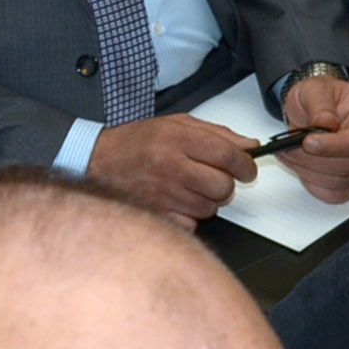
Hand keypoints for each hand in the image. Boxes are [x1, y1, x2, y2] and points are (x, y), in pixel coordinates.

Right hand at [86, 113, 258, 227]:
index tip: (248, 168)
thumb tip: (250, 146)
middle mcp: (170, 166)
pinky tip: (178, 201)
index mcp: (176, 139)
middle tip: (215, 176)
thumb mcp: (176, 124)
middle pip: (222, 186)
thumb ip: (216, 134)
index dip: (245, 164)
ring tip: (189, 186)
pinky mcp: (157, 216)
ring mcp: (163, 195)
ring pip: (210, 208)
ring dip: (208, 200)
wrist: (98, 162)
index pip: (226, 155)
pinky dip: (191, 216)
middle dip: (226, 184)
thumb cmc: (137, 142)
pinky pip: (192, 224)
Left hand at [274, 75, 348, 204]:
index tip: (308, 142)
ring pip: (338, 183)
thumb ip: (320, 104)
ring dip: (308, 170)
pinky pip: (332, 193)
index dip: (335, 145)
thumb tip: (324, 123)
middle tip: (288, 147)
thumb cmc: (322, 98)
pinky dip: (311, 181)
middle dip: (313, 159)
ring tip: (288, 152)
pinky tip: (299, 164)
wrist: (316, 109)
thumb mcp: (315, 88)